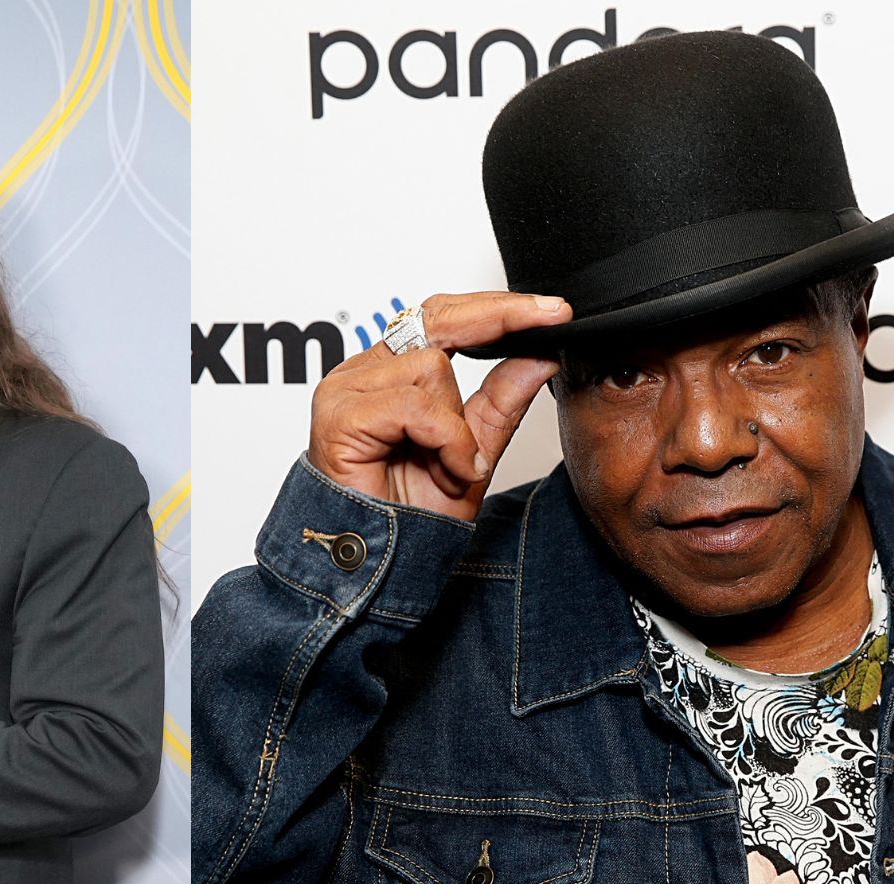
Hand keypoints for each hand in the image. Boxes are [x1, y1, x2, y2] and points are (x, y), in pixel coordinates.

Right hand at [307, 292, 568, 520]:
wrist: (378, 566)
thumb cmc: (409, 516)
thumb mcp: (475, 450)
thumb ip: (502, 399)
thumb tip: (540, 353)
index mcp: (387, 374)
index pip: (442, 318)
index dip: (497, 308)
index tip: (552, 310)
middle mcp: (362, 374)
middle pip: (436, 318)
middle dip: (498, 318)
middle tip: (551, 319)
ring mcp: (345, 391)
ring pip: (432, 366)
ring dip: (459, 424)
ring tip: (451, 468)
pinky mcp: (340, 416)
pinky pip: (416, 405)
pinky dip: (445, 440)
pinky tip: (445, 471)